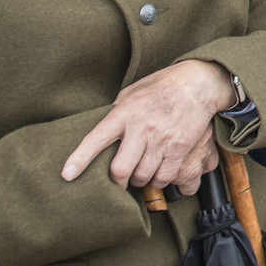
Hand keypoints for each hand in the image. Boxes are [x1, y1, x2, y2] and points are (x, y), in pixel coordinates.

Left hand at [62, 60, 229, 195]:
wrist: (198, 83)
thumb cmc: (162, 86)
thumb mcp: (132, 92)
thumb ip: (116, 112)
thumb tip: (102, 131)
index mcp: (125, 112)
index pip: (96, 139)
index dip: (80, 159)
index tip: (67, 174)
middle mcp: (142, 128)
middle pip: (120, 169)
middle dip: (117, 182)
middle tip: (118, 181)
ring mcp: (162, 139)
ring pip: (143, 176)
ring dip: (140, 180)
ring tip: (141, 173)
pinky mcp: (179, 148)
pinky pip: (165, 176)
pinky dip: (159, 180)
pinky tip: (158, 173)